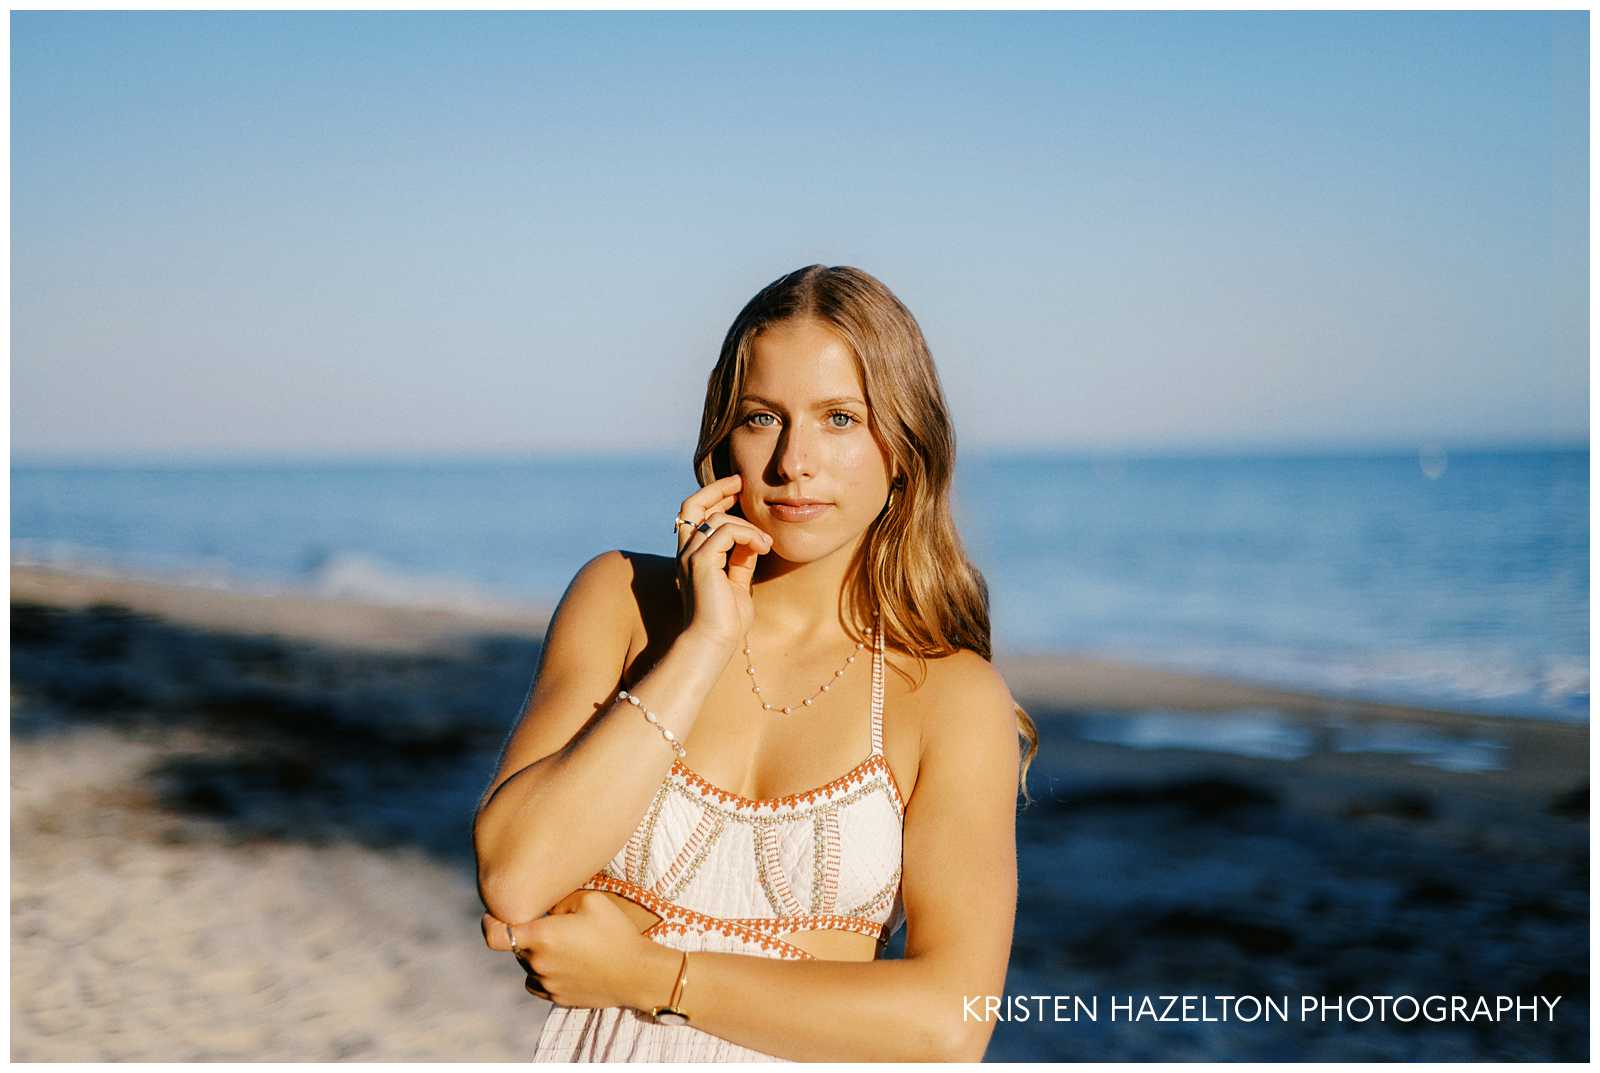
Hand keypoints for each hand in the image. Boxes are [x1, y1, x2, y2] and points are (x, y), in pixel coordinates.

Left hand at [481, 891, 660, 1009]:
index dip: (490, 924)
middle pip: (516, 947)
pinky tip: (564, 963)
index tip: (494, 916)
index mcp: (542, 937)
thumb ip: (559, 901)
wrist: (637, 973)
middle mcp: (538, 963)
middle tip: (552, 925)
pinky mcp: (557, 998)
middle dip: (528, 934)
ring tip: (565, 945)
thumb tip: (547, 910)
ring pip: (527, 965)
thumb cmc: (615, 933)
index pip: (495, 936)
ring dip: (537, 954)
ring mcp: (547, 984)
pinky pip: (538, 983)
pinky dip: (543, 972)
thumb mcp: (591, 900)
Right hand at [675, 474, 772, 651]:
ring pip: (717, 518)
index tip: (737, 487)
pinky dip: (749, 535)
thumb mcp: (737, 582)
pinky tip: (763, 549)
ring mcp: (690, 556)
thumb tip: (753, 539)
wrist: (713, 643)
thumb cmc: (726, 620)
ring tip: (765, 545)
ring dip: (747, 525)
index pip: (693, 512)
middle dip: (718, 488)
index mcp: (691, 555)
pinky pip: (727, 532)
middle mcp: (685, 552)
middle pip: (693, 503)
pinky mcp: (701, 563)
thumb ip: (741, 559)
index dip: (713, 494)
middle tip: (742, 483)